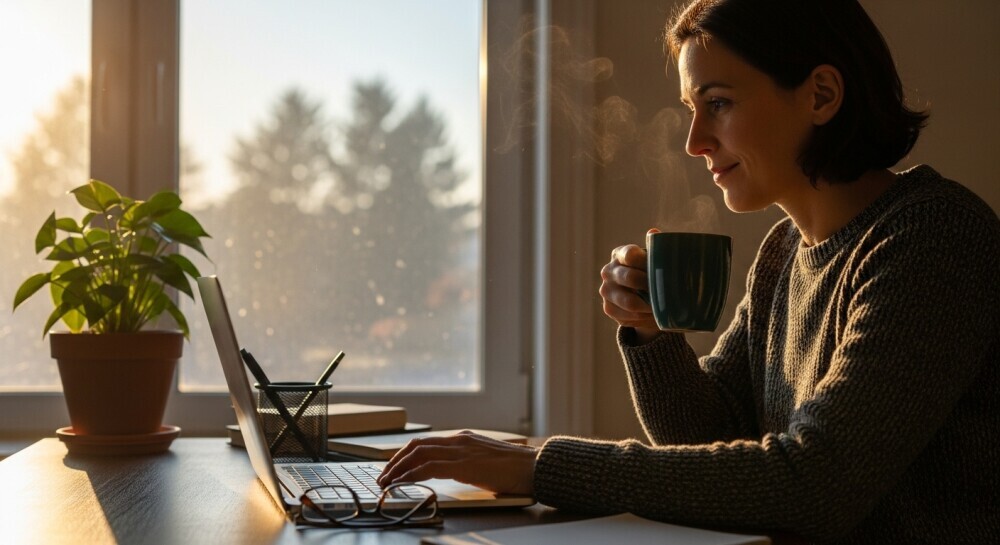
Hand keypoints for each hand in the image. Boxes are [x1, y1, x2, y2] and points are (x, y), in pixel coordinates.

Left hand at [377, 430, 537, 495]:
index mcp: (464, 439)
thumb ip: (468, 462)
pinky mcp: (465, 465)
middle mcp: (460, 440)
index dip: (405, 454)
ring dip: (398, 468)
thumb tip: (452, 474)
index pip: (426, 442)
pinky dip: (411, 475)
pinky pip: (429, 468)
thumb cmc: (516, 468)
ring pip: (418, 454)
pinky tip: (402, 483)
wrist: (535, 467)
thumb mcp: (486, 461)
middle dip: (395, 461)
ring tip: (386, 481)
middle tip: (383, 476)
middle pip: (417, 446)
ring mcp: (462, 451)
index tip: (394, 468)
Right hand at [599, 229, 659, 339]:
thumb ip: (656, 247)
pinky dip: (643, 317)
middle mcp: (609, 270)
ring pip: (629, 301)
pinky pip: (628, 316)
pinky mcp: (607, 308)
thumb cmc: (651, 273)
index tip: (661, 269)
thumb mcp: (655, 260)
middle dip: (649, 285)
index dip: (646, 262)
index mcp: (620, 254)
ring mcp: (606, 290)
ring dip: (648, 306)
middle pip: (630, 278)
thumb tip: (653, 232)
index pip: (630, 255)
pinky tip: (651, 314)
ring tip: (661, 305)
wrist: (642, 298)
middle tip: (664, 290)